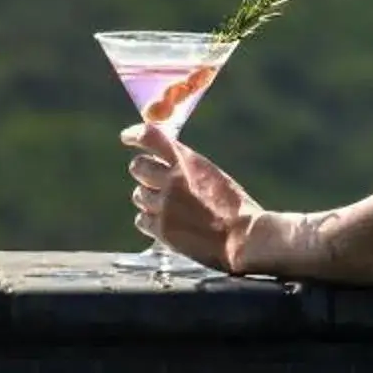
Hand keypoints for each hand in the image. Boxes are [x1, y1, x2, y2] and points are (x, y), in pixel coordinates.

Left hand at [121, 121, 254, 272]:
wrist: (244, 237)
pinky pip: (141, 219)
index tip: (127, 137)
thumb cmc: (235, 207)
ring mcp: (165, 206)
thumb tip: (163, 164)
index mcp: (188, 162)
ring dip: (149, 199)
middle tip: (154, 179)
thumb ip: (186, 168)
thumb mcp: (213, 176)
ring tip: (170, 207)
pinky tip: (167, 223)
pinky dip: (150, 220)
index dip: (135, 135)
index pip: (150, 137)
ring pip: (139, 195)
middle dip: (144, 172)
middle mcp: (172, 180)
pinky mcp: (162, 230)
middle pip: (138, 167)